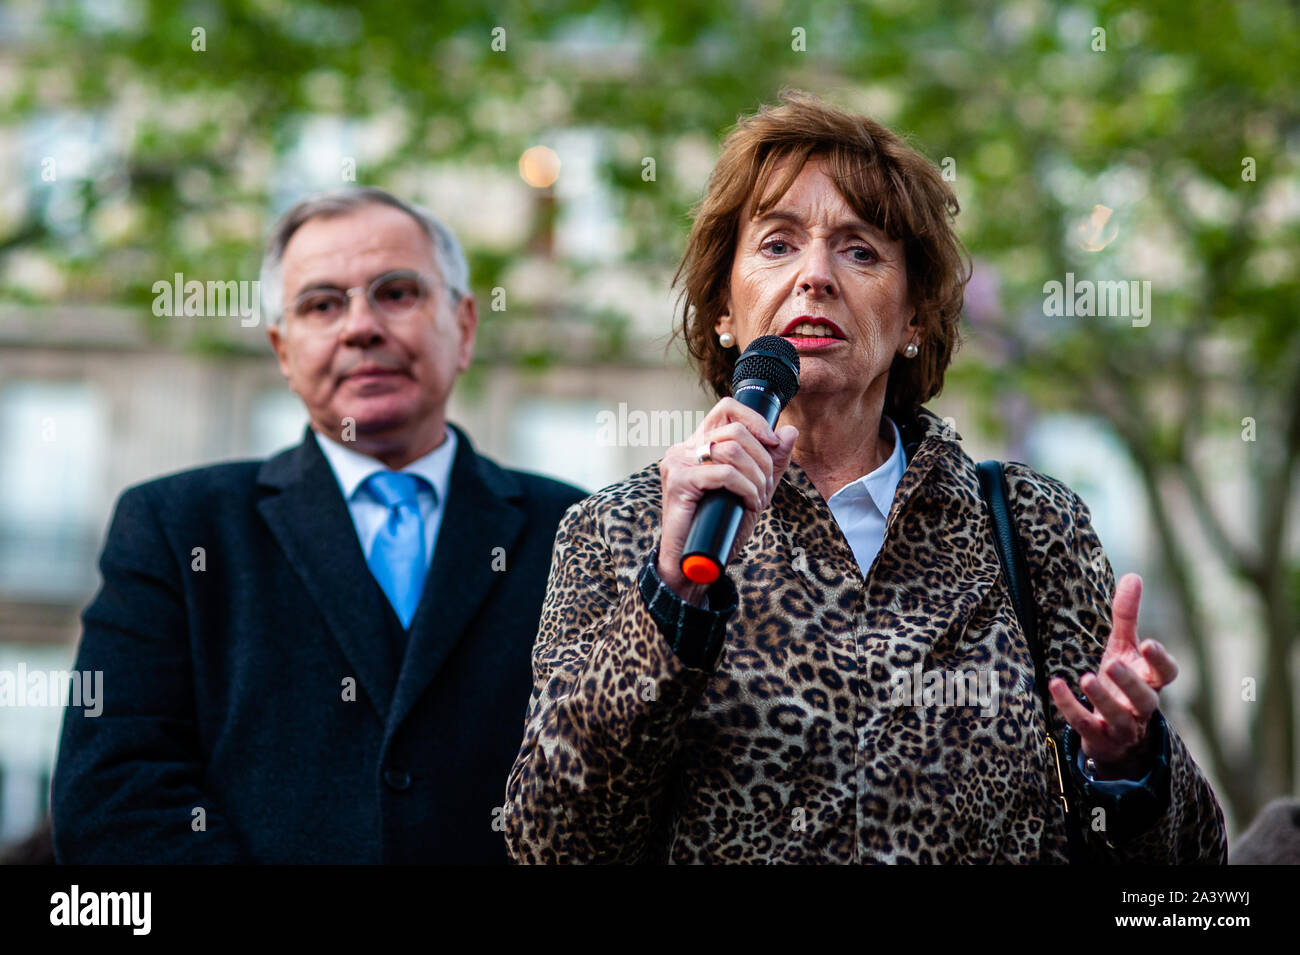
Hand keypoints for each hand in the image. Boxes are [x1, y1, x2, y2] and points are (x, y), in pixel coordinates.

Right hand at [657, 397, 797, 603]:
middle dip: (763, 459)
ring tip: (757, 498)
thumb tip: (790, 431)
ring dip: (756, 476)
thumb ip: (771, 461)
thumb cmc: (720, 526)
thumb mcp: (754, 489)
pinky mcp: (678, 481)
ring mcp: (678, 463)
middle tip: (766, 485)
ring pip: (731, 450)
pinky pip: (723, 473)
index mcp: (698, 445)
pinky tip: (748, 503)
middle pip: (735, 431)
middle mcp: (685, 448)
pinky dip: (745, 488)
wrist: (695, 561)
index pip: (727, 409)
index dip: (754, 420)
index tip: (773, 443)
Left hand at [1048, 573, 1178, 779]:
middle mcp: (1141, 707)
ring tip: (1087, 678)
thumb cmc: (1120, 682)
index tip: (1149, 643)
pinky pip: (1084, 724)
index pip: (1166, 674)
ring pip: (1118, 716)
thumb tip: (1134, 576)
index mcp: (1151, 682)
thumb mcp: (1123, 648)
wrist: (1112, 733)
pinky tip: (1056, 684)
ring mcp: (1121, 726)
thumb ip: (1127, 616)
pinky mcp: (1098, 738)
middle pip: (1145, 698)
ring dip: (1103, 699)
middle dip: (1130, 683)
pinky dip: (1070, 706)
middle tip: (1113, 664)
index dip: (1161, 661)